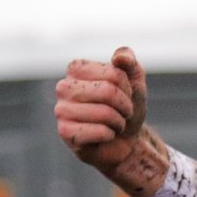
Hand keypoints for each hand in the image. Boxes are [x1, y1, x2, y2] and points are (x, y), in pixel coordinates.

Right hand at [55, 47, 166, 196]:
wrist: (125, 139)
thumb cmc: (125, 107)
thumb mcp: (135, 82)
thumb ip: (130, 63)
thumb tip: (121, 57)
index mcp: (77, 68)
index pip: (114, 74)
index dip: (127, 88)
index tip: (125, 95)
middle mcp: (63, 87)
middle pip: (108, 92)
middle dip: (124, 105)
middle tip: (122, 112)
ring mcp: (61, 110)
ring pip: (104, 113)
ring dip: (118, 122)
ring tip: (114, 124)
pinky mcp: (64, 132)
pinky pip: (99, 132)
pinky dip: (110, 135)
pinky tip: (104, 135)